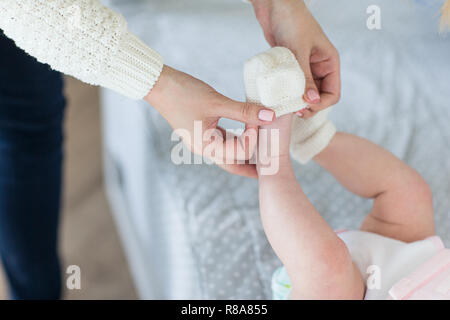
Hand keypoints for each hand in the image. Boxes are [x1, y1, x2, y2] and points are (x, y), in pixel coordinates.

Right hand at [145, 65, 275, 177]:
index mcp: (206, 146)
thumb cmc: (183, 93)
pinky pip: (223, 140)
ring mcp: (202, 140)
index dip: (253, 136)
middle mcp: (204, 148)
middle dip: (251, 167)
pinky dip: (236, 138)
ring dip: (245, 152)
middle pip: (233, 163)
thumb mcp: (216, 101)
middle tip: (271, 168)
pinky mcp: (202, 131)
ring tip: (263, 153)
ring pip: (228, 153)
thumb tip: (270, 115)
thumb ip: (244, 110)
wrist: (158, 85)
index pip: (239, 151)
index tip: (260, 118)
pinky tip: (247, 134)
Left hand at [251, 0, 340, 117]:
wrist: (275, 6)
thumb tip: (311, 101)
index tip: (305, 107)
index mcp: (329, 63)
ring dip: (297, 102)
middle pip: (319, 98)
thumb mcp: (299, 50)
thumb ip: (306, 76)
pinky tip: (279, 97)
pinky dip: (287, 94)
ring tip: (285, 105)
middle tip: (293, 110)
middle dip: (308, 107)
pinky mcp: (291, 68)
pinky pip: (293, 87)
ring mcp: (305, 69)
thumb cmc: (292, 21)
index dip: (321, 104)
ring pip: (305, 94)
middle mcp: (319, 68)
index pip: (333, 93)